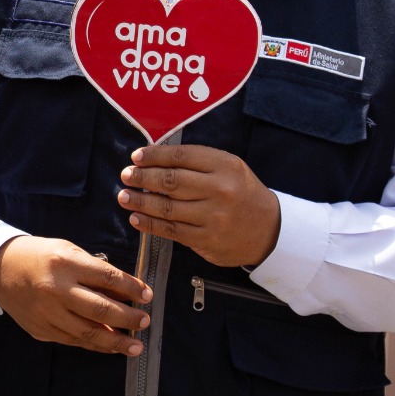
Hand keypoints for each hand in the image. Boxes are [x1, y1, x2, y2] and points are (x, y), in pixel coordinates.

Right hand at [0, 236, 149, 355]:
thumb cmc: (40, 256)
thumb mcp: (68, 251)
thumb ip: (94, 271)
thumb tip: (126, 294)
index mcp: (65, 263)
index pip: (107, 278)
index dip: (132, 289)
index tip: (147, 295)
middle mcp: (56, 290)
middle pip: (101, 309)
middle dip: (129, 318)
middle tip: (145, 321)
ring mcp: (47, 313)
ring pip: (88, 333)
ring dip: (116, 341)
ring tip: (135, 346)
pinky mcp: (41, 329)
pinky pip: (73, 341)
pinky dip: (94, 345)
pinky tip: (109, 346)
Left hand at [117, 145, 280, 267]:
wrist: (270, 230)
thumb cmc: (242, 194)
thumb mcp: (230, 168)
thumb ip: (198, 162)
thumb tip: (155, 158)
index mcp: (225, 166)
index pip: (181, 156)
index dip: (155, 156)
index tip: (136, 156)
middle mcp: (220, 190)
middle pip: (171, 181)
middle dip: (143, 177)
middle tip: (126, 175)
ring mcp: (213, 216)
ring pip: (167, 207)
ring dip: (140, 201)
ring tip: (124, 196)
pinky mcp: (206, 239)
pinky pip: (171, 230)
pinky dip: (149, 223)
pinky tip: (136, 217)